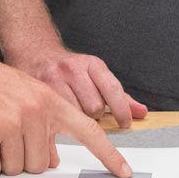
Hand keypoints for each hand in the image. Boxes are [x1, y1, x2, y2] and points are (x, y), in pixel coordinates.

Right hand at [0, 45, 130, 177]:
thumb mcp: (23, 95)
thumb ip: (43, 125)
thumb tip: (51, 162)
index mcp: (49, 100)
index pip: (88, 131)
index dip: (108, 154)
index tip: (124, 172)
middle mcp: (34, 112)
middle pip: (39, 165)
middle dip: (20, 158)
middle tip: (2, 132)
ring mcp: (10, 124)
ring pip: (15, 170)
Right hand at [9, 43, 148, 131]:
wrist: (37, 54)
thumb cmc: (70, 69)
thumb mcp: (96, 75)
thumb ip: (119, 96)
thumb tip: (141, 113)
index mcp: (92, 64)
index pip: (113, 89)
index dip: (122, 111)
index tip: (125, 124)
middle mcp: (74, 69)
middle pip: (94, 106)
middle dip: (94, 115)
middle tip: (88, 112)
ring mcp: (54, 78)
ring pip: (75, 113)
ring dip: (77, 120)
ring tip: (72, 112)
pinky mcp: (39, 90)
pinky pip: (56, 116)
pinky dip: (60, 122)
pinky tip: (58, 117)